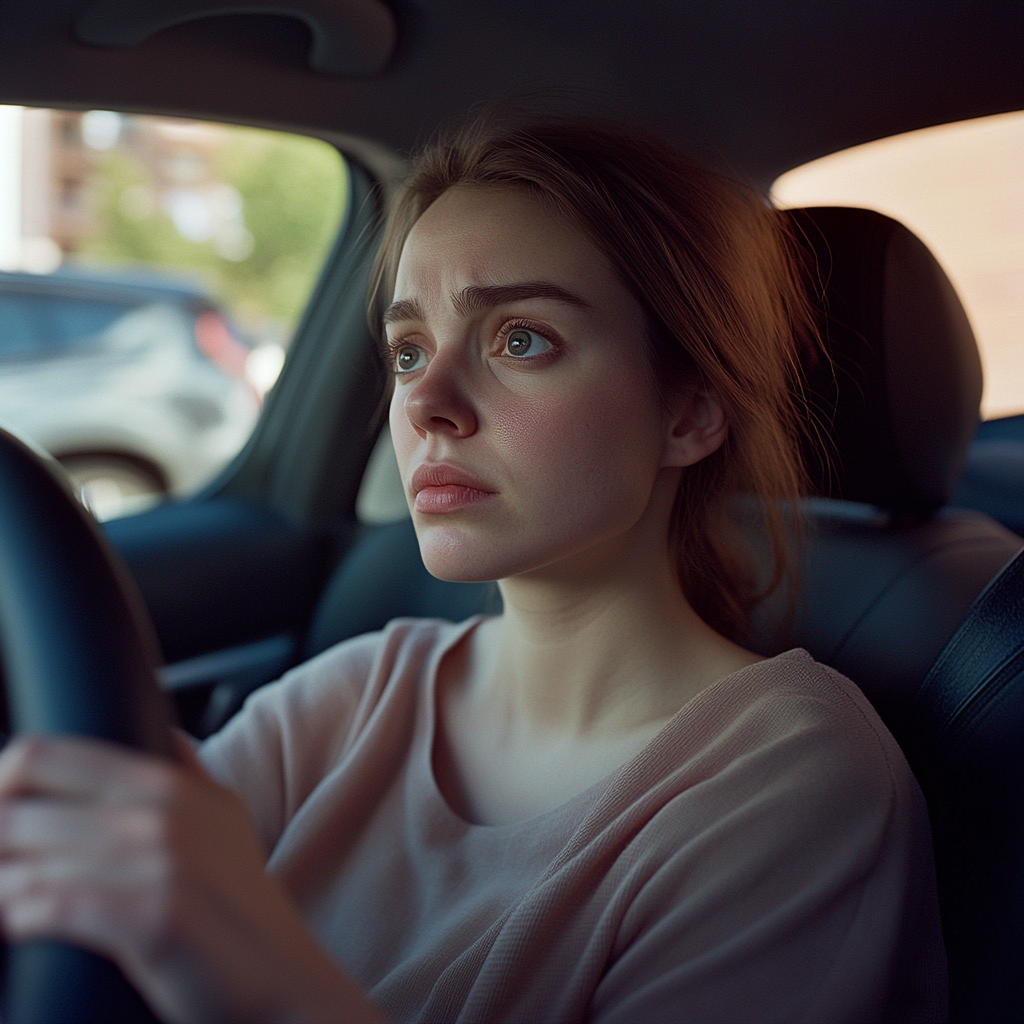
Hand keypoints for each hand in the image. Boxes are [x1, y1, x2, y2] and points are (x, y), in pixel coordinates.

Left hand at [0, 733, 382, 1023]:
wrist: (284, 978)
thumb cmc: (242, 904)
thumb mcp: (225, 817)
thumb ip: (190, 771)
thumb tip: (166, 735)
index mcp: (166, 782)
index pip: (45, 755)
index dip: (0, 783)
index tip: (0, 822)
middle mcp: (161, 812)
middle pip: (19, 811)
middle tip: (3, 874)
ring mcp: (159, 861)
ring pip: (24, 865)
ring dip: (2, 891)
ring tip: (8, 904)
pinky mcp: (151, 915)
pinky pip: (47, 906)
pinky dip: (20, 917)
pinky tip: (23, 928)